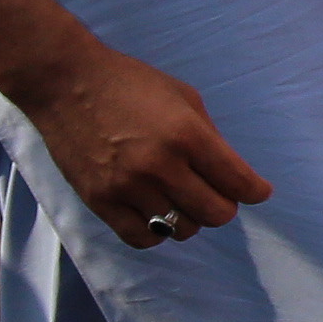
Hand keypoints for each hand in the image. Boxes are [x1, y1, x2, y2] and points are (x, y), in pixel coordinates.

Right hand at [0, 38, 273, 250]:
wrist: (66, 82)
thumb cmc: (129, 83)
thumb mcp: (183, 96)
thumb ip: (210, 137)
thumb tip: (231, 174)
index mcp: (186, 135)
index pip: (238, 182)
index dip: (255, 191)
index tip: (257, 192)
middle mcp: (160, 166)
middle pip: (215, 214)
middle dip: (224, 205)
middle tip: (216, 193)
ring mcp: (128, 187)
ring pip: (182, 230)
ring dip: (189, 218)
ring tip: (181, 199)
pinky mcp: (101, 201)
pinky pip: (143, 238)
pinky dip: (158, 232)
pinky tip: (156, 213)